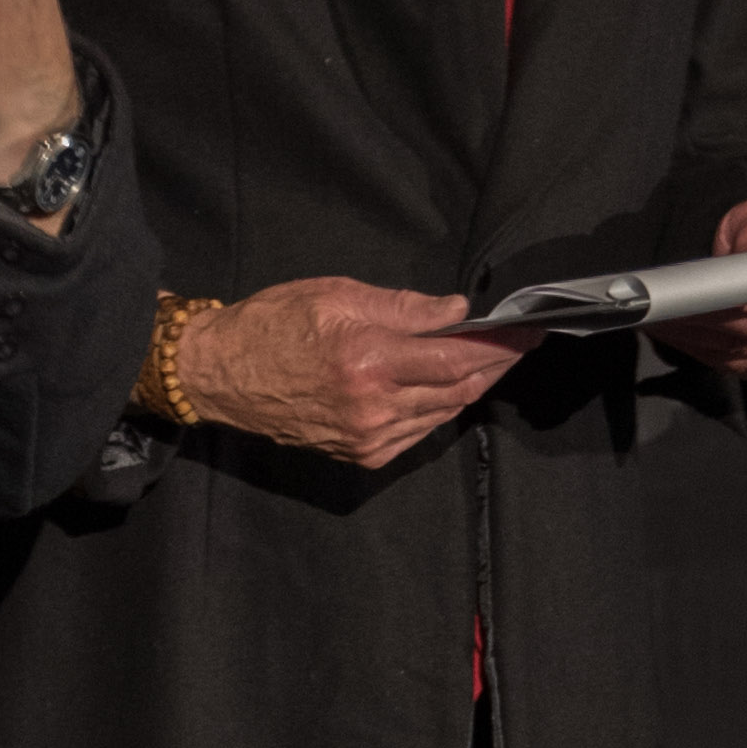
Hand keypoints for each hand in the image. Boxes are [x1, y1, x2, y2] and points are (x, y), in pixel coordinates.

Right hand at [173, 277, 540, 469]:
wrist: (221, 373)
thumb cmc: (273, 322)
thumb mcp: (335, 294)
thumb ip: (401, 306)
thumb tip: (458, 312)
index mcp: (367, 359)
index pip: (455, 357)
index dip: (498, 346)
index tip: (525, 331)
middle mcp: (374, 405)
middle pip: (458, 388)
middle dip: (494, 364)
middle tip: (519, 343)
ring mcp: (369, 436)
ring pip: (443, 412)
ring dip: (471, 386)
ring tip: (490, 360)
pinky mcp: (362, 454)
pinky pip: (418, 432)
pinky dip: (439, 407)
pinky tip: (446, 387)